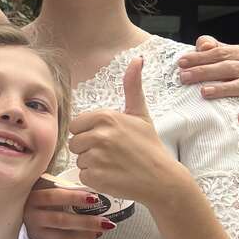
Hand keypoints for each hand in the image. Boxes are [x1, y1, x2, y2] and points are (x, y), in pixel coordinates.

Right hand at [24, 187, 113, 238]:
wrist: (23, 214)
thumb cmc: (40, 198)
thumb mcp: (45, 187)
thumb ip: (61, 186)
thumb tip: (89, 185)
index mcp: (33, 199)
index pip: (53, 196)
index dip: (74, 197)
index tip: (94, 198)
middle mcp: (32, 217)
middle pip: (61, 220)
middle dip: (86, 222)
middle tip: (106, 222)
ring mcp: (36, 233)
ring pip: (62, 238)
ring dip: (84, 236)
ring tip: (99, 232)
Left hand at [68, 58, 178, 209]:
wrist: (163, 179)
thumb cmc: (149, 146)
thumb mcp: (140, 114)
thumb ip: (132, 87)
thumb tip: (137, 59)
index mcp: (105, 117)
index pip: (77, 125)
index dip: (89, 133)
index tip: (107, 138)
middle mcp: (99, 135)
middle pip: (75, 142)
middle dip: (89, 149)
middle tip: (111, 153)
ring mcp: (97, 157)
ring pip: (79, 159)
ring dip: (92, 164)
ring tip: (113, 164)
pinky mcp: (96, 176)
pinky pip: (83, 175)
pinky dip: (95, 178)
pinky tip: (112, 176)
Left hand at [178, 35, 238, 125]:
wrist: (229, 77)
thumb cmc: (216, 63)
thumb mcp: (211, 50)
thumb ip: (206, 43)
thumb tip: (204, 46)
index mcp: (238, 53)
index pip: (219, 53)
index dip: (199, 57)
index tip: (181, 63)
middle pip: (227, 68)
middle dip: (204, 72)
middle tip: (185, 77)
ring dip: (221, 89)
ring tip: (203, 92)